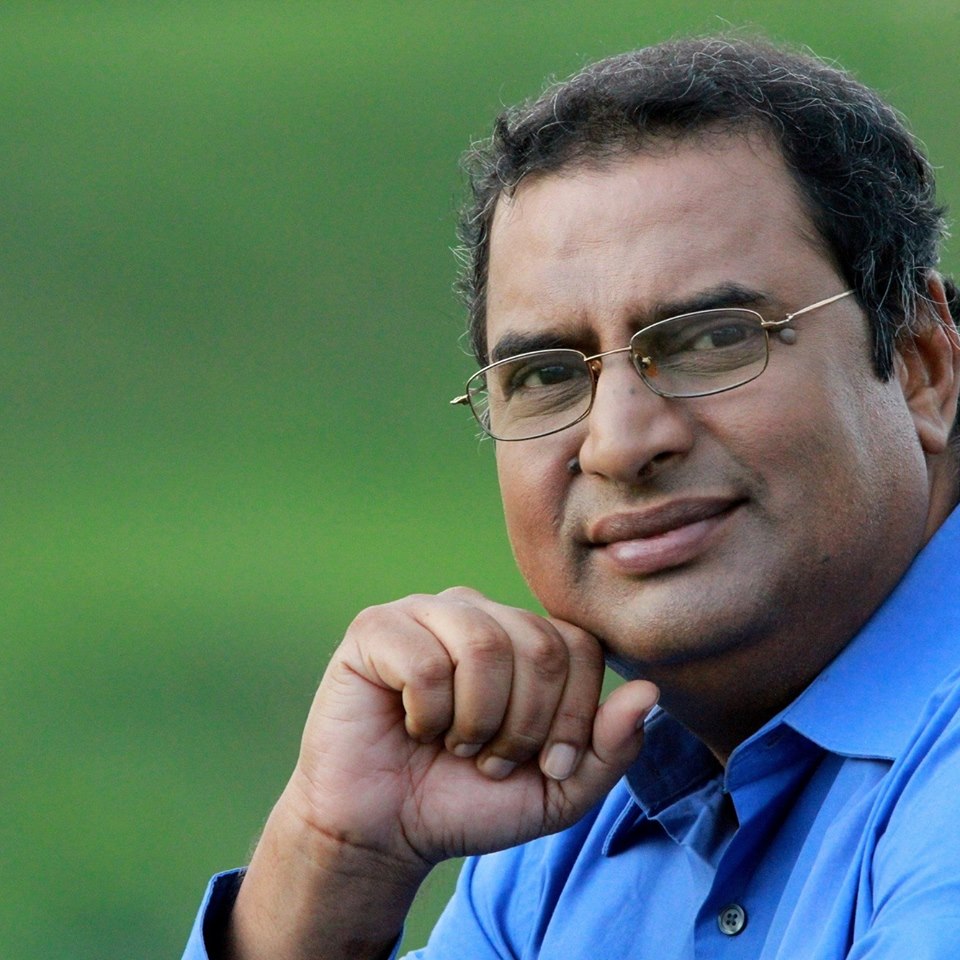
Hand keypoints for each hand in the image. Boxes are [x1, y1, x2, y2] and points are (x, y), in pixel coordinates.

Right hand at [225, 587, 657, 959]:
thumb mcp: (558, 791)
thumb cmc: (469, 800)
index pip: (581, 645)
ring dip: (476, 721)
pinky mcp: (375, 628)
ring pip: (485, 645)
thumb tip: (649, 691)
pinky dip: (427, 714)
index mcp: (524, 637)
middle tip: (490, 759)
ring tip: (454, 744)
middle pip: (539, 644)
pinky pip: (424, 660)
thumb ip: (609, 747)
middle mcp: (479, 611)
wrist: (385, 831)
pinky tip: (412, 724)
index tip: (546, 766)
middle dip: (524, 726)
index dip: (574, 715)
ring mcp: (426, 612)